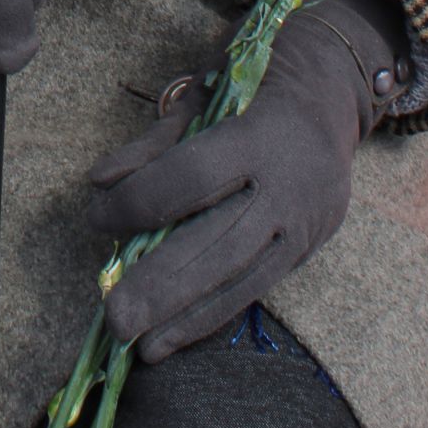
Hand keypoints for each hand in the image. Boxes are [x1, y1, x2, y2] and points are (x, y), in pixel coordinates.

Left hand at [86, 0, 407, 362]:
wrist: (332, 90)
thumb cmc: (253, 82)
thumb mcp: (203, 93)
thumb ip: (154, 144)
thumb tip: (99, 184)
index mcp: (257, 136)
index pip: (191, 179)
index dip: (138, 202)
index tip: (94, 218)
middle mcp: (285, 186)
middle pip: (218, 244)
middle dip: (162, 285)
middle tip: (115, 319)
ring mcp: (303, 223)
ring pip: (239, 278)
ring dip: (185, 316)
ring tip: (140, 345)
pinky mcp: (307, 248)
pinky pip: (256, 289)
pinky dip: (211, 315)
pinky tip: (173, 338)